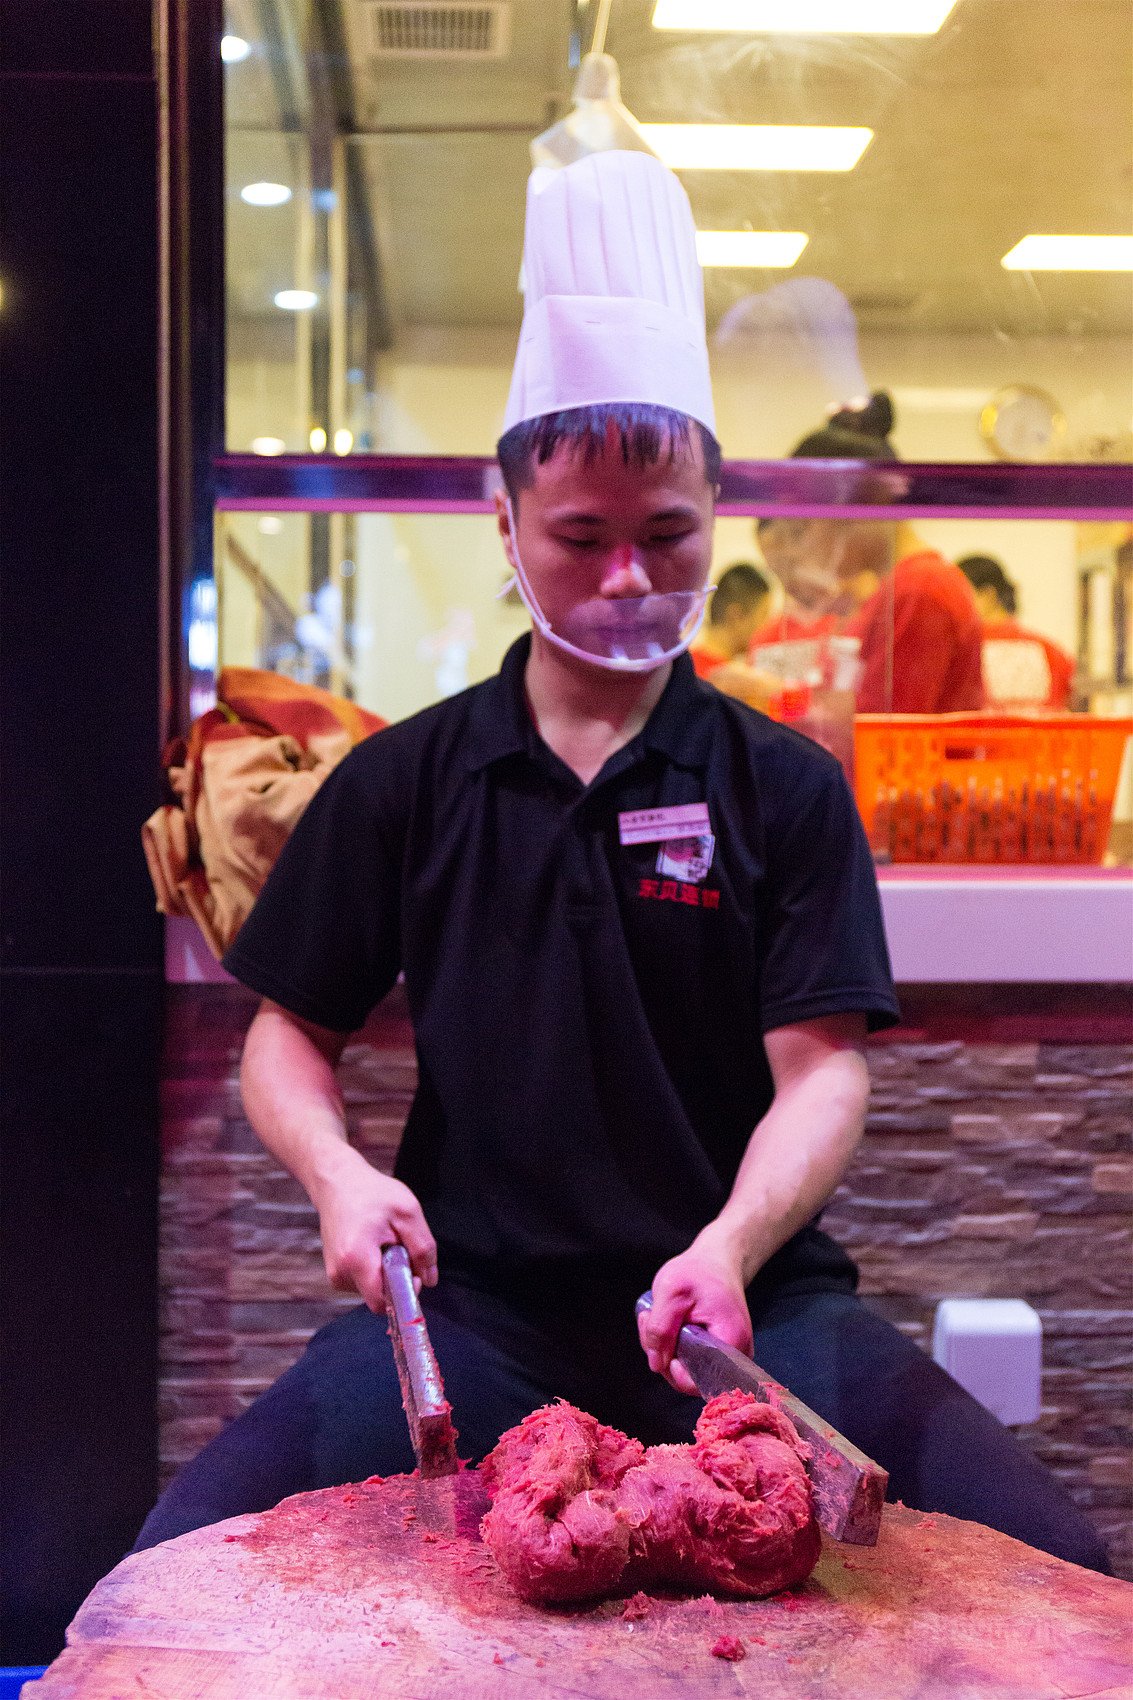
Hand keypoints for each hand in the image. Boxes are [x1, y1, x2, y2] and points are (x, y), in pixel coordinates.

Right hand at [314, 1154, 437, 1312]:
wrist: (338, 1181)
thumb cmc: (371, 1192)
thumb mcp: (407, 1212)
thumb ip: (423, 1248)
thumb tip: (430, 1279)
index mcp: (356, 1259)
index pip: (382, 1303)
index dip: (403, 1294)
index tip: (413, 1273)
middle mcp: (340, 1272)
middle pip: (378, 1296)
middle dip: (395, 1278)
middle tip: (399, 1247)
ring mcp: (334, 1273)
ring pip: (371, 1289)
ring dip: (385, 1272)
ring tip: (384, 1240)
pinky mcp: (334, 1270)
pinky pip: (362, 1281)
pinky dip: (374, 1268)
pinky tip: (373, 1244)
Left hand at [638, 1230, 752, 1395]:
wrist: (717, 1260)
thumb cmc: (699, 1271)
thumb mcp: (671, 1291)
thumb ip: (661, 1329)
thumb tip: (656, 1363)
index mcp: (731, 1341)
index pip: (700, 1381)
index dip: (674, 1370)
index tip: (661, 1342)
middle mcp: (736, 1355)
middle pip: (692, 1377)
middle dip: (663, 1354)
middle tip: (649, 1321)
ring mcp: (728, 1355)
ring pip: (688, 1369)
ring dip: (664, 1348)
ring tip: (655, 1316)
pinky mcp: (717, 1351)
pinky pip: (691, 1360)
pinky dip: (673, 1346)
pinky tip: (666, 1324)